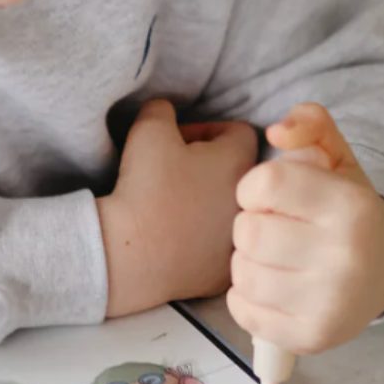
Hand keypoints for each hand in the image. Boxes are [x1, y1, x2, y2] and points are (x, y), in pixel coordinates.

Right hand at [98, 99, 257, 317]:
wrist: (131, 254)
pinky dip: (202, 240)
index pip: (239, 131)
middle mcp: (252, 202)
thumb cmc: (144, 187)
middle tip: (177, 171)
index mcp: (240, 162)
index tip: (179, 142)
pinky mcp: (225, 273)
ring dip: (210, 203)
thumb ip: (163, 109)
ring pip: (231, 211)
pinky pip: (219, 248)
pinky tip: (176, 238)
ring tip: (176, 205)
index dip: (208, 130)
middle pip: (239, 172)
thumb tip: (167, 112)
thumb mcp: (148, 130)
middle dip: (211, 166)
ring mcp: (240, 241)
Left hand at [227, 102, 383, 354]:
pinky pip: (243, 311)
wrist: (383, 272)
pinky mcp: (312, 338)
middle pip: (248, 232)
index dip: (254, 187)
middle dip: (251, 226)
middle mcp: (346, 257)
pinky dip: (246, 297)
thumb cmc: (344, 210)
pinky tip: (272, 286)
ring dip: (247, 262)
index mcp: (351, 206)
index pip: (264, 184)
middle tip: (274, 230)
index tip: (269, 196)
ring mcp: (331, 303)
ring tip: (274, 258)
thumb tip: (277, 130)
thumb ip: (309, 124)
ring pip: (242, 273)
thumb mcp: (336, 157)